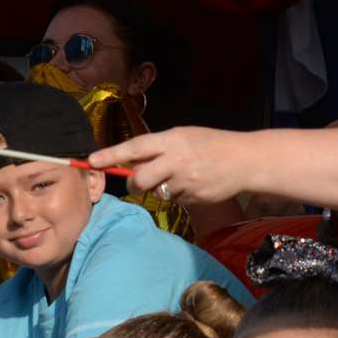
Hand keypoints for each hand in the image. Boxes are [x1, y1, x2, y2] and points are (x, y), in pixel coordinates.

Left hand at [87, 126, 249, 205]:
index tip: (91, 160)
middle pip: (139, 179)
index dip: (111, 154)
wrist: (246, 160)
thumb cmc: (211, 145)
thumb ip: (158, 149)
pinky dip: (178, 194)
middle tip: (138, 182)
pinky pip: (174, 200)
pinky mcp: (192, 198)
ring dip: (160, 188)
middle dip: (134, 184)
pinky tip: (194, 184)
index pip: (135, 147)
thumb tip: (132, 165)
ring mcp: (185, 181)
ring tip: (181, 176)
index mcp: (172, 140)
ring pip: (156, 192)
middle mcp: (176, 160)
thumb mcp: (184, 137)